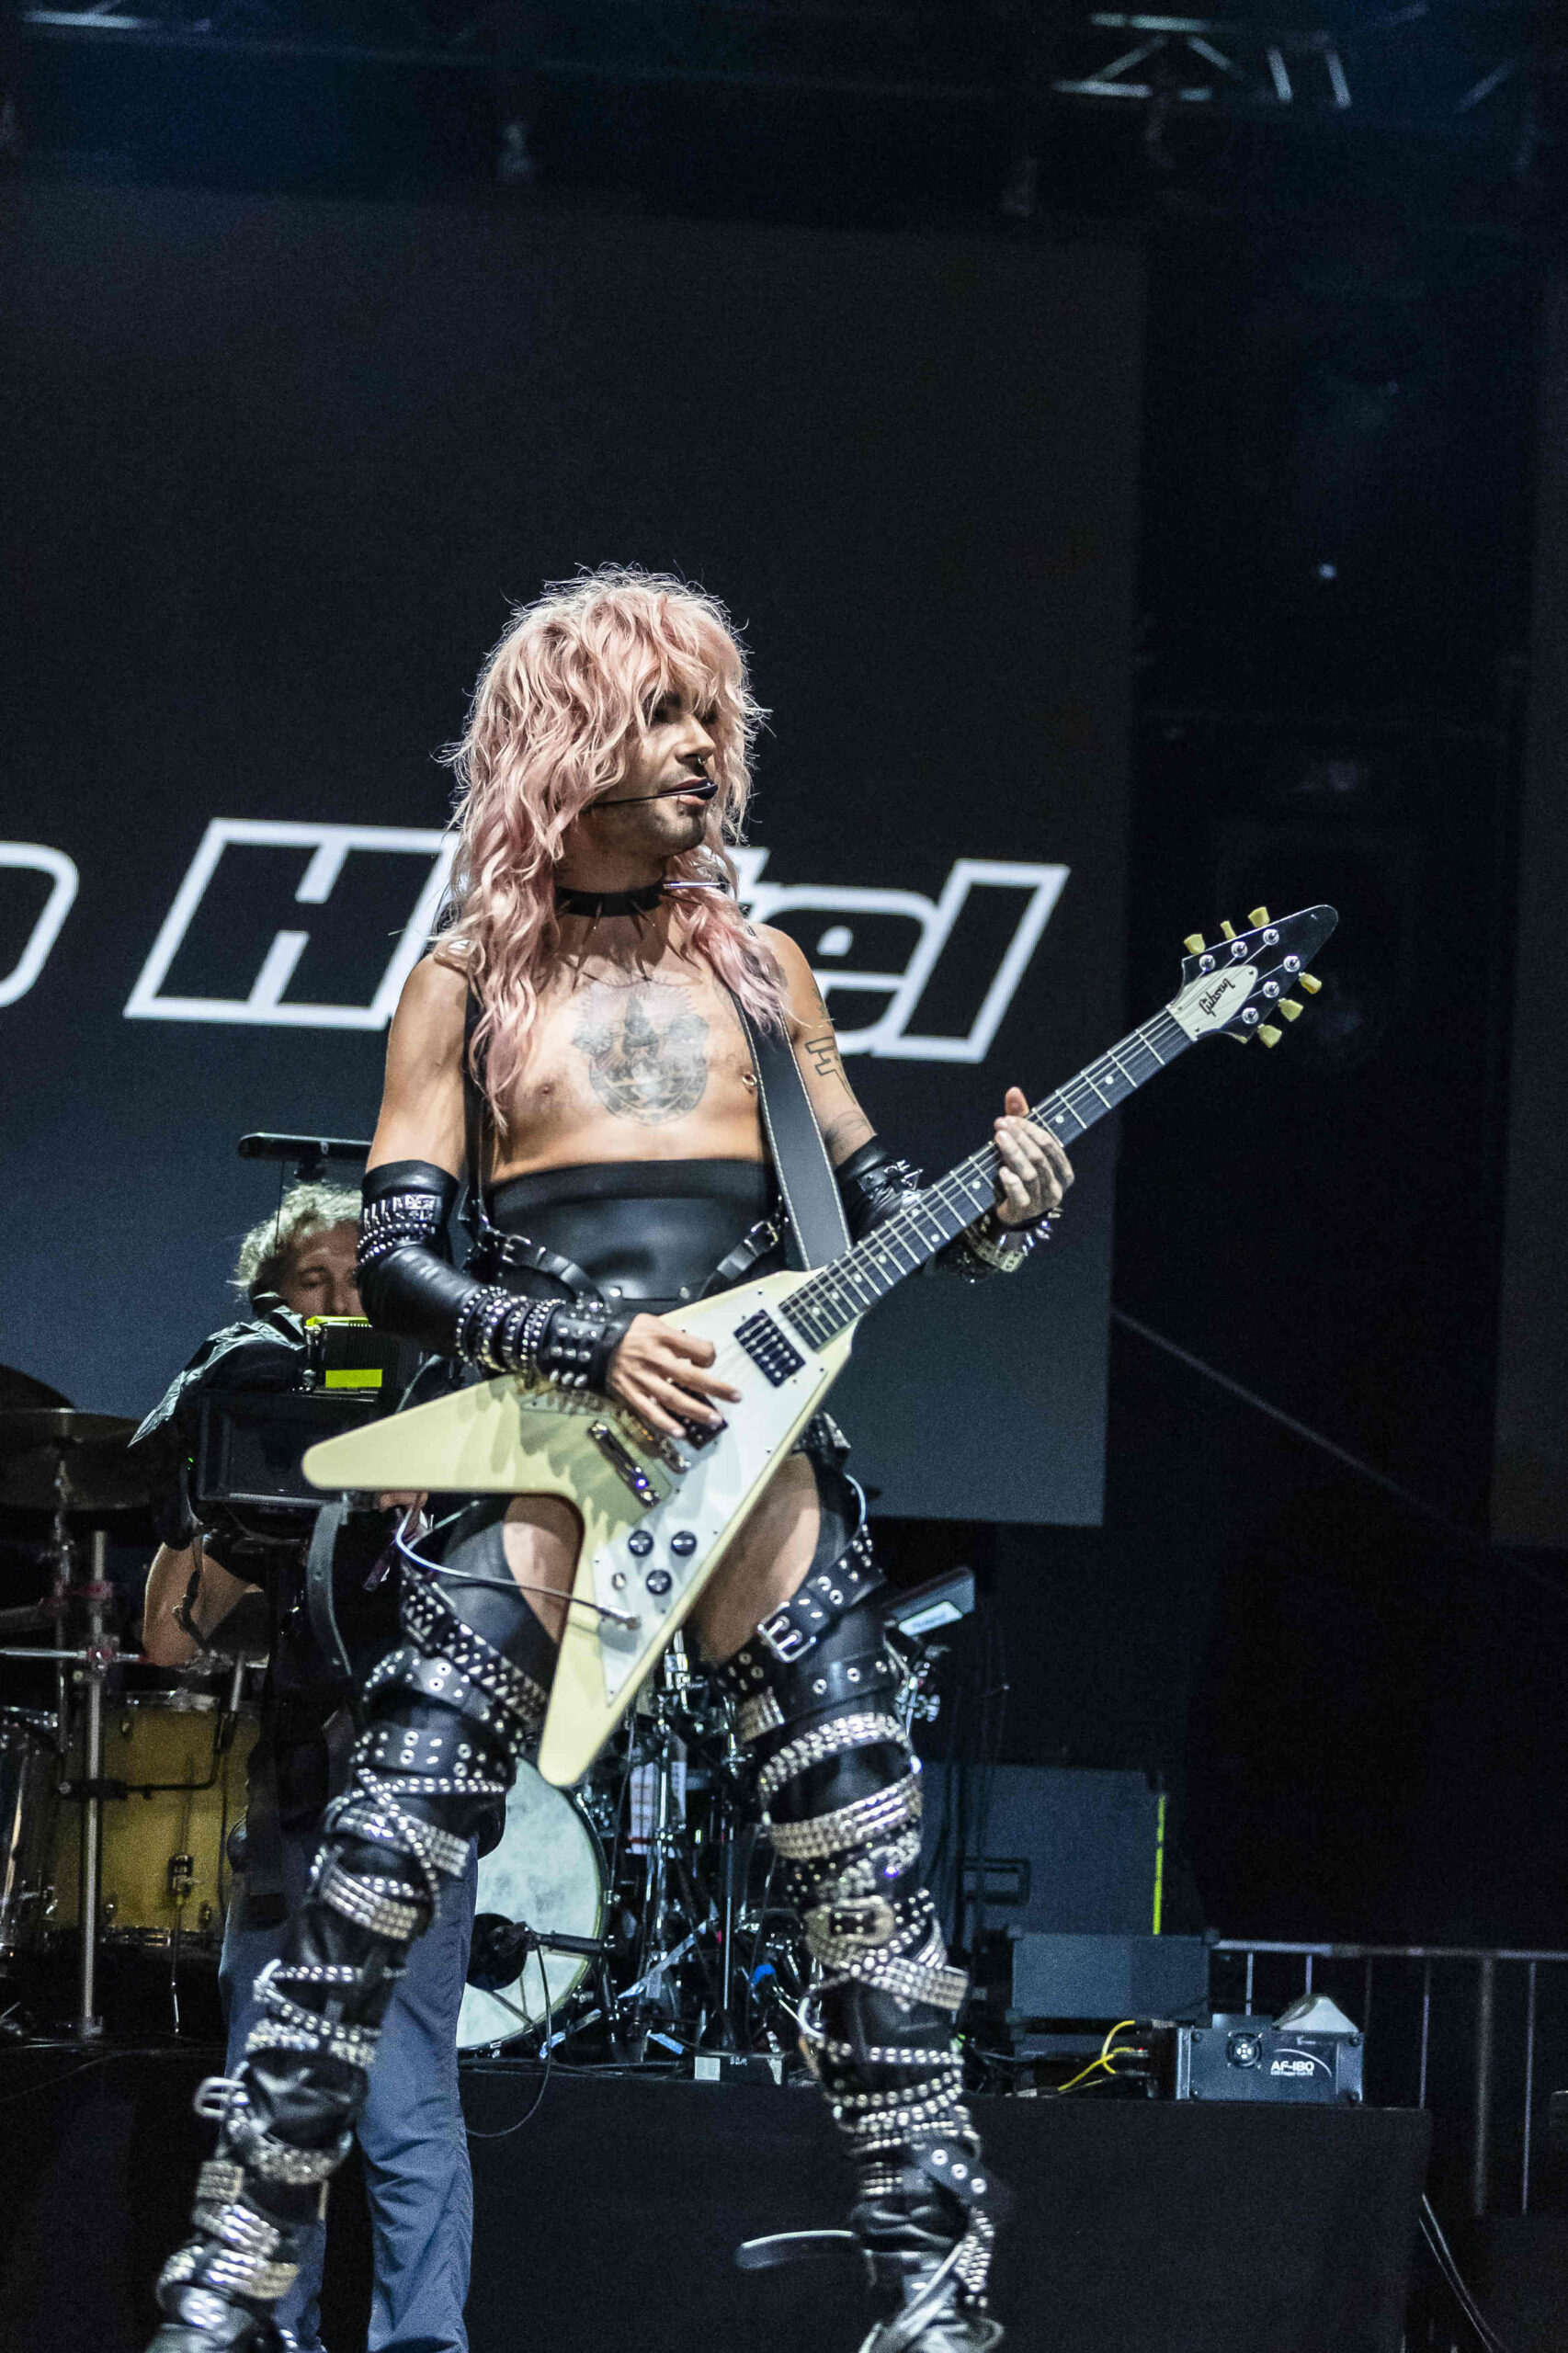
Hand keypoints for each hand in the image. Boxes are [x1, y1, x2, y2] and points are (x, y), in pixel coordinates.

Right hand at [608, 1314, 741, 1439]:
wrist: (595, 1343)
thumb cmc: (630, 1332)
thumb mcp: (654, 1322)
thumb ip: (677, 1337)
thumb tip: (701, 1352)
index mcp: (662, 1339)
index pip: (697, 1349)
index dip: (709, 1356)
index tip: (708, 1361)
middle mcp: (655, 1360)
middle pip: (691, 1376)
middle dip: (716, 1388)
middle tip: (736, 1397)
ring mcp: (643, 1379)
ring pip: (673, 1398)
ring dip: (696, 1411)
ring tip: (715, 1419)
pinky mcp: (631, 1394)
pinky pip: (649, 1412)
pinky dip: (665, 1424)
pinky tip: (680, 1433)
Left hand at [993, 1086, 1072, 1226]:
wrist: (1014, 1211)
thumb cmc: (1022, 1172)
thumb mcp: (1022, 1144)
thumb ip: (1020, 1118)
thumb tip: (1013, 1090)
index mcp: (1063, 1169)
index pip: (1049, 1143)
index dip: (1029, 1129)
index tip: (1007, 1118)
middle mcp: (1057, 1185)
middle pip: (1039, 1157)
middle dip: (1019, 1138)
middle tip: (1000, 1125)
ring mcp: (1042, 1200)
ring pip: (1029, 1173)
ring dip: (1013, 1153)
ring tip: (998, 1138)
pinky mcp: (1025, 1211)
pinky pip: (1020, 1195)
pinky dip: (1011, 1181)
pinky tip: (1001, 1169)